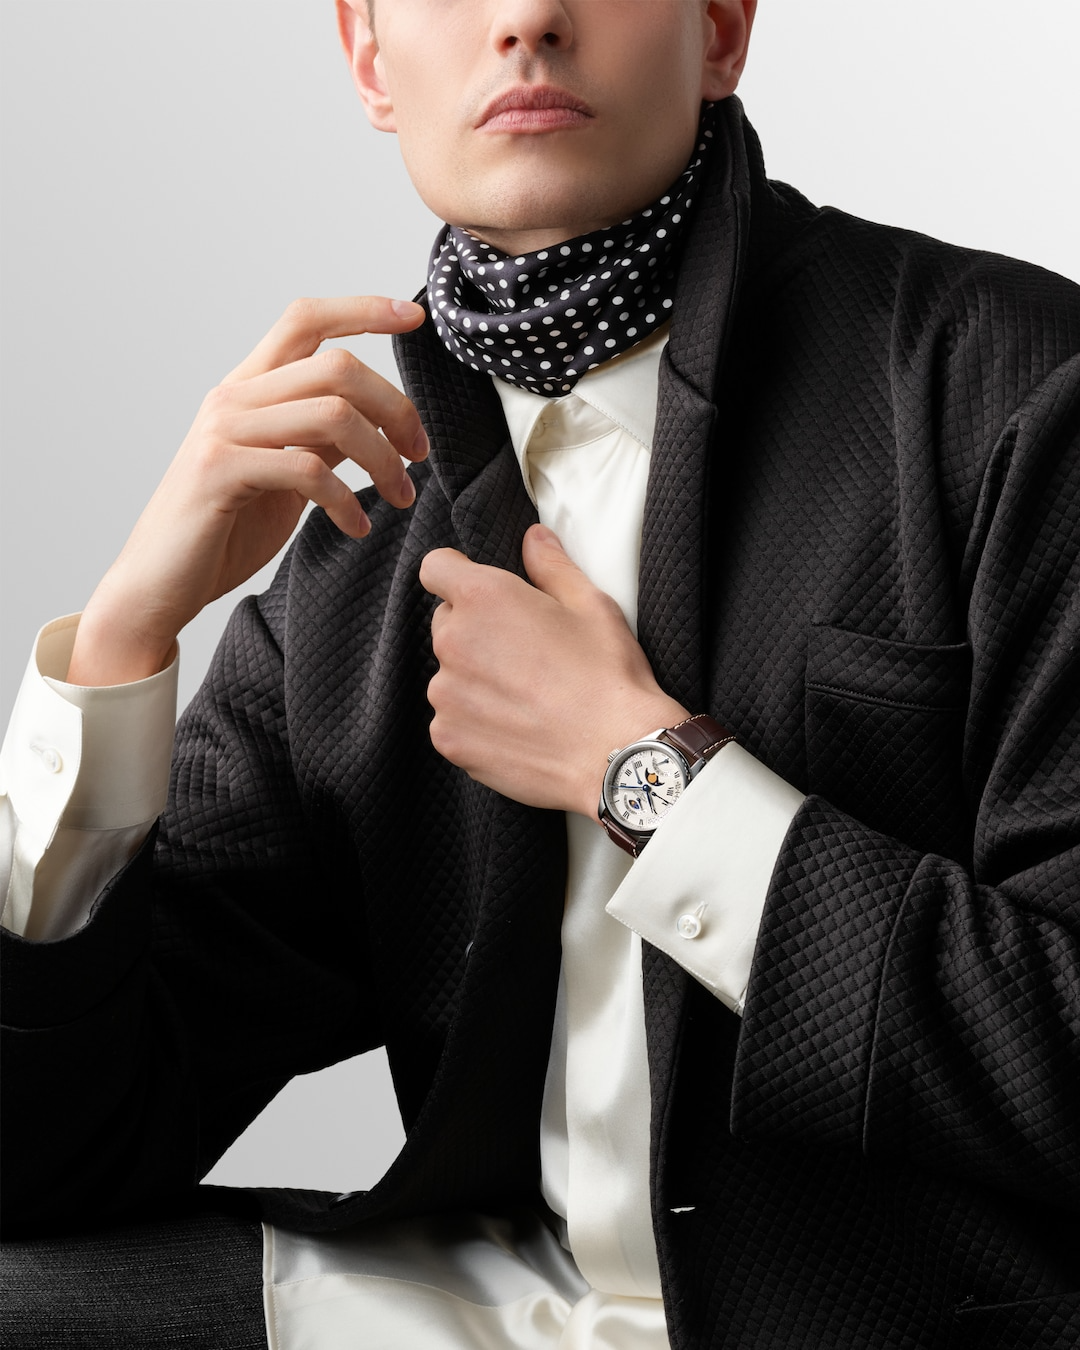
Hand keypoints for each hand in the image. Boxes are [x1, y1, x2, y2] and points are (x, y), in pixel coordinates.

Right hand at [68, 296, 427, 684]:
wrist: (160, 584)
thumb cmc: (222, 531)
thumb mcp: (285, 476)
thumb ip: (321, 441)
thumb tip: (375, 422)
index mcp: (249, 389)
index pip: (305, 321)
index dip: (363, 310)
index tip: (414, 316)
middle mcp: (234, 398)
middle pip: (337, 366)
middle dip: (395, 407)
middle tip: (418, 453)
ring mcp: (224, 431)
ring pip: (333, 414)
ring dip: (383, 459)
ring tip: (400, 497)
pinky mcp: (220, 471)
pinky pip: (309, 470)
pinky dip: (348, 501)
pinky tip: (357, 528)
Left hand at [419, 524, 687, 818]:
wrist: (614, 755)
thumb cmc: (608, 678)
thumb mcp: (590, 605)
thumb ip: (551, 565)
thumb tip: (533, 538)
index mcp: (483, 598)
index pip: (436, 568)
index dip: (456, 575)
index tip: (479, 592)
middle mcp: (453, 642)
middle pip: (446, 624)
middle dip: (476, 632)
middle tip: (524, 653)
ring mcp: (446, 694)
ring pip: (449, 675)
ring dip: (475, 680)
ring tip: (526, 697)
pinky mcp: (449, 738)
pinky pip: (452, 719)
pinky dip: (475, 722)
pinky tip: (518, 727)